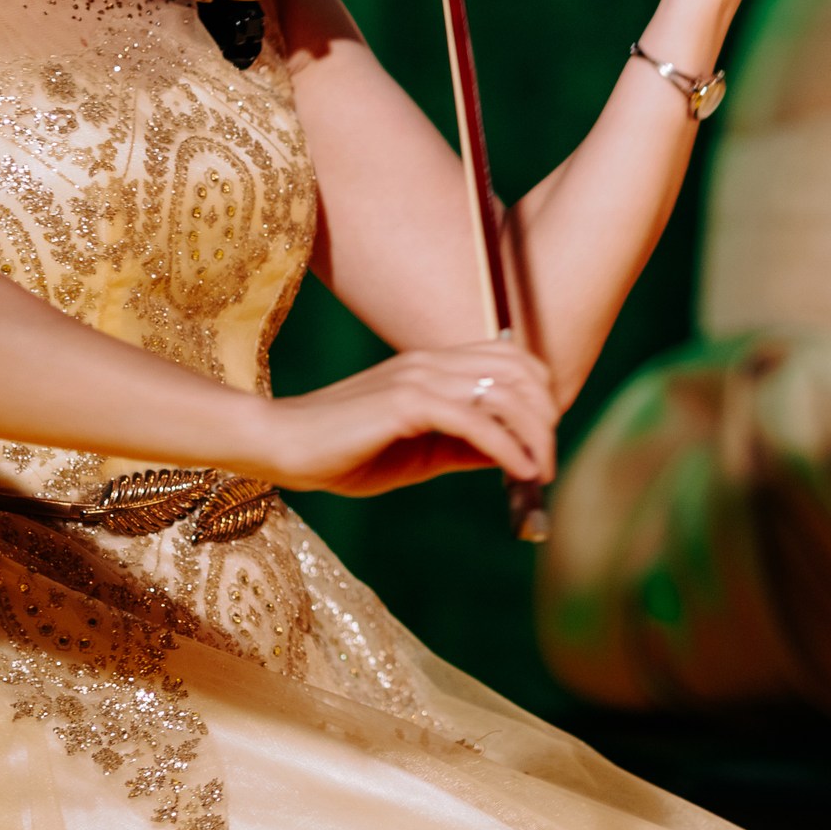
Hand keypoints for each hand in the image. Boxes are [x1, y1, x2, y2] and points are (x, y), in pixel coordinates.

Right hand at [248, 337, 556, 495]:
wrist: (283, 447)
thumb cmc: (346, 452)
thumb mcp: (419, 452)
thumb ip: (463, 445)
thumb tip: (513, 455)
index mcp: (434, 364)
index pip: (510, 357)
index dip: (540, 393)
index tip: (545, 438)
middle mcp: (432, 361)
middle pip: (518, 371)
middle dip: (545, 417)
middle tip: (547, 461)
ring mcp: (419, 378)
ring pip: (503, 392)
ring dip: (534, 434)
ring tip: (540, 472)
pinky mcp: (406, 403)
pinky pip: (474, 421)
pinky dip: (506, 447)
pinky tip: (518, 471)